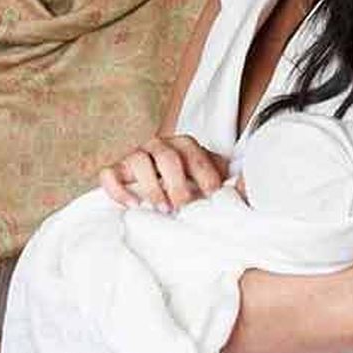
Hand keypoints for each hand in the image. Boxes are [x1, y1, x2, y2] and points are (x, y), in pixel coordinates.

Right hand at [98, 134, 229, 212]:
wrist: (159, 177)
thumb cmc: (189, 181)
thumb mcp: (209, 175)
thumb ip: (224, 177)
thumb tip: (244, 188)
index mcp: (183, 144)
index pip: (193, 153)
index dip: (204, 174)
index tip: (212, 195)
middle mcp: (157, 144)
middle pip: (166, 156)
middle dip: (177, 183)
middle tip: (184, 205)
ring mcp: (134, 155)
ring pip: (137, 160)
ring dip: (151, 187)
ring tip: (162, 208)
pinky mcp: (116, 169)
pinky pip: (109, 174)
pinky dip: (119, 190)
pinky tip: (133, 205)